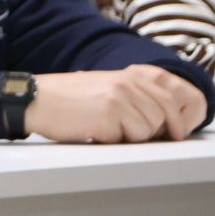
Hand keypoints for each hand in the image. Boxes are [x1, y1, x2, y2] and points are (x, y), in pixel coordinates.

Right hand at [24, 65, 206, 142]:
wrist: (37, 99)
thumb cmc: (69, 99)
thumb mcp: (106, 87)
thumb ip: (134, 96)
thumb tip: (163, 124)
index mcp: (129, 75)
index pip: (170, 96)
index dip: (177, 119)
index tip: (176, 134)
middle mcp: (128, 83)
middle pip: (164, 115)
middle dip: (154, 131)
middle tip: (131, 136)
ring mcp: (119, 98)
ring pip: (149, 130)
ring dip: (131, 137)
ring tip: (106, 128)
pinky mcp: (109, 115)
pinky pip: (130, 139)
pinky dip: (116, 140)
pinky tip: (96, 131)